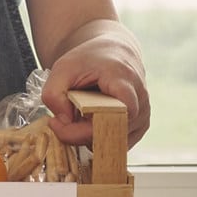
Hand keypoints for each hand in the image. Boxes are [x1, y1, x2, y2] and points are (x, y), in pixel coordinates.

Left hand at [41, 22, 149, 148]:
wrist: (113, 53)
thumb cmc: (88, 60)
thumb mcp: (61, 69)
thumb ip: (53, 94)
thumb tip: (63, 121)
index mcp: (125, 81)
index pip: (114, 117)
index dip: (83, 128)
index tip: (57, 121)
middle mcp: (141, 101)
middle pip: (110, 134)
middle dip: (79, 134)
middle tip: (61, 119)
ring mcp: (143, 116)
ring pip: (113, 142)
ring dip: (88, 136)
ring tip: (76, 116)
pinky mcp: (140, 127)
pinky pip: (116, 144)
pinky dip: (98, 139)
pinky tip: (87, 122)